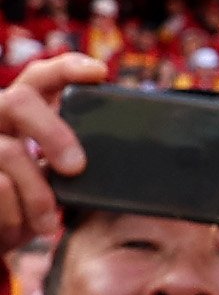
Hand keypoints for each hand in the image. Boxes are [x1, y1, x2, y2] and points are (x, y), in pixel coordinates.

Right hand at [0, 50, 102, 246]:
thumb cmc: (31, 200)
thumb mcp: (55, 175)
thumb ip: (76, 155)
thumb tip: (130, 158)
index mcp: (23, 112)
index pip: (41, 76)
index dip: (67, 68)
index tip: (100, 73)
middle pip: (18, 101)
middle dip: (52, 132)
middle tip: (77, 167)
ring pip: (9, 152)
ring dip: (36, 193)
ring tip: (49, 223)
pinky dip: (15, 212)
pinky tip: (22, 226)